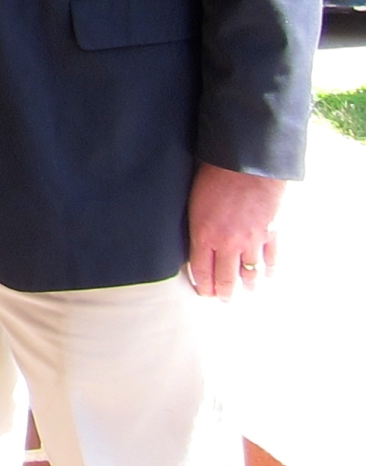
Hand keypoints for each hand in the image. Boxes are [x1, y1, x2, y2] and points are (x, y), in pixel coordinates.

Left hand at [185, 162, 286, 298]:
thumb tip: (197, 246)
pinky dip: (269, 270)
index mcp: (204, 236)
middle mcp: (228, 244)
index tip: (204, 294)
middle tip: (223, 300)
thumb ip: (196, 228)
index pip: (202, 271)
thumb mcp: (194, 203)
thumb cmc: (214, 177)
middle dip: (224, 293)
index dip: (203, 286)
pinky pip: (272, 259)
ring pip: (250, 273)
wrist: (248, 166)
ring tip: (246, 292)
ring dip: (248, 285)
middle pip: (226, 278)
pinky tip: (267, 276)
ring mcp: (252, 241)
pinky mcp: (271, 233)